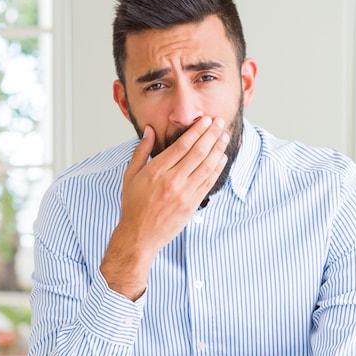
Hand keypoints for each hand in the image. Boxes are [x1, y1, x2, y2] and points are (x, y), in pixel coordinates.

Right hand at [101, 117, 228, 299]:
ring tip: (224, 136)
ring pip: (207, 166)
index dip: (196, 130)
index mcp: (156, 171)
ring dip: (218, 149)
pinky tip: (221, 158)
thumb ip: (142, 151)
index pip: (182, 145)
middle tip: (219, 122)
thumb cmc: (133, 205)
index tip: (205, 120)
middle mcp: (172, 181)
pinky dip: (217, 169)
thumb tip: (150, 130)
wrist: (139, 235)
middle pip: (198, 152)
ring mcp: (184, 193)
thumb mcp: (130, 175)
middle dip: (211, 135)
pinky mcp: (192, 204)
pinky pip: (208, 182)